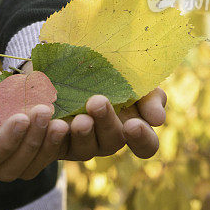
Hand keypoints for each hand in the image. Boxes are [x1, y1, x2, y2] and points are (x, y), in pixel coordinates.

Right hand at [0, 47, 69, 180]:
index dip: (3, 144)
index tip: (20, 117)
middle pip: (7, 168)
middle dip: (29, 143)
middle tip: (44, 111)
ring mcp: (1, 152)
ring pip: (28, 166)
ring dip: (46, 146)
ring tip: (59, 119)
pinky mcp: (19, 142)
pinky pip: (39, 152)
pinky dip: (54, 140)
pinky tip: (65, 119)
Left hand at [19, 61, 166, 159]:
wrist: (57, 61)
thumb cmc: (102, 69)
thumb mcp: (129, 74)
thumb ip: (149, 94)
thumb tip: (157, 119)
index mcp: (130, 124)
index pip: (145, 144)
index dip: (141, 139)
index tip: (133, 124)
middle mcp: (106, 138)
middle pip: (113, 142)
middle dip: (106, 122)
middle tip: (96, 102)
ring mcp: (80, 143)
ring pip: (85, 148)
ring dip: (82, 132)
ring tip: (77, 118)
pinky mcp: (53, 143)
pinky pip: (53, 146)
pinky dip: (52, 133)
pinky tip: (51, 119)